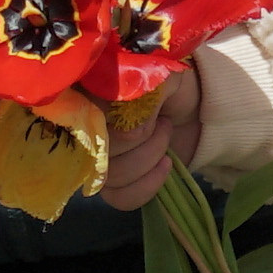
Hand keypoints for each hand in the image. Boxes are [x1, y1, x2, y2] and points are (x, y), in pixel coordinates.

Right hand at [92, 57, 235, 210]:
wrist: (198, 105)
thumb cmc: (173, 83)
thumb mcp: (158, 74)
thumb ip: (137, 93)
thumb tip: (128, 130)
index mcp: (81, 95)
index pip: (74, 115)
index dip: (107, 119)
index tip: (138, 108)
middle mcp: (80, 128)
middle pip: (93, 151)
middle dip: (139, 137)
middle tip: (161, 119)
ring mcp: (95, 158)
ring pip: (110, 176)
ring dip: (148, 156)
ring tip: (165, 133)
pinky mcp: (114, 182)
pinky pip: (120, 198)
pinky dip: (148, 184)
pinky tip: (166, 164)